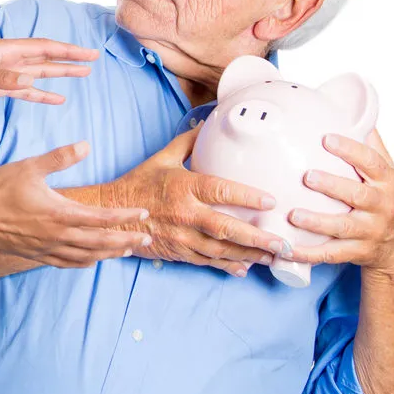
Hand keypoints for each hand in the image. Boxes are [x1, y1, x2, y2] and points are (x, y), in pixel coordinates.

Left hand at [0, 39, 97, 105]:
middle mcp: (9, 60)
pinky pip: (26, 92)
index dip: (68, 50)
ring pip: (40, 74)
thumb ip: (1, 77)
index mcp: (6, 50)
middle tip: (93, 60)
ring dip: (61, 74)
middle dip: (70, 59)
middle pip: (47, 59)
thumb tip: (29, 80)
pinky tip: (57, 98)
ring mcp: (5, 75)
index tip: (88, 53)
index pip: (44, 48)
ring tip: (83, 75)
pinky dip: (42, 95)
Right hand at [0, 141, 151, 267]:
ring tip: (128, 250)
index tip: (144, 215)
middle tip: (147, 239)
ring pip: (87, 256)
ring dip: (111, 254)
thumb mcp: (30, 166)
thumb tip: (86, 144)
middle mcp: (58, 235)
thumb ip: (60, 157)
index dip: (125, 217)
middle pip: (101, 243)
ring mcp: (47, 249)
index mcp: (60, 213)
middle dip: (126, 241)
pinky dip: (86, 262)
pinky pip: (68, 263)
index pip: (102, 218)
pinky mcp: (37, 255)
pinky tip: (94, 260)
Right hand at [100, 124, 282, 276]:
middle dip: (257, 238)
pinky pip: (206, 261)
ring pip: (220, 250)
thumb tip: (206, 124)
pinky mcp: (177, 252)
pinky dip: (226, 266)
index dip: (247, 196)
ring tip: (272, 258)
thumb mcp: (162, 158)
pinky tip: (244, 268)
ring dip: (248, 255)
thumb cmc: (138, 184)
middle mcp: (185, 214)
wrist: (110, 214)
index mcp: (184, 187)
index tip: (270, 201)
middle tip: (282, 243)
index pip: (221, 190)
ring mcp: (181, 236)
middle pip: (227, 228)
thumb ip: (187, 143)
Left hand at [283, 129, 393, 274]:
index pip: (372, 162)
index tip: (327, 139)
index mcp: (387, 182)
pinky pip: (331, 254)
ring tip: (293, 215)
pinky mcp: (358, 253)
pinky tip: (287, 247)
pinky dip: (308, 252)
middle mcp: (382, 206)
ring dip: (317, 222)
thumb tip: (350, 109)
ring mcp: (371, 232)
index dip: (351, 150)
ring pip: (343, 228)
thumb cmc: (383, 200)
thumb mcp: (385, 174)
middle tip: (307, 176)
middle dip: (332, 186)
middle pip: (358, 195)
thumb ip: (370, 145)